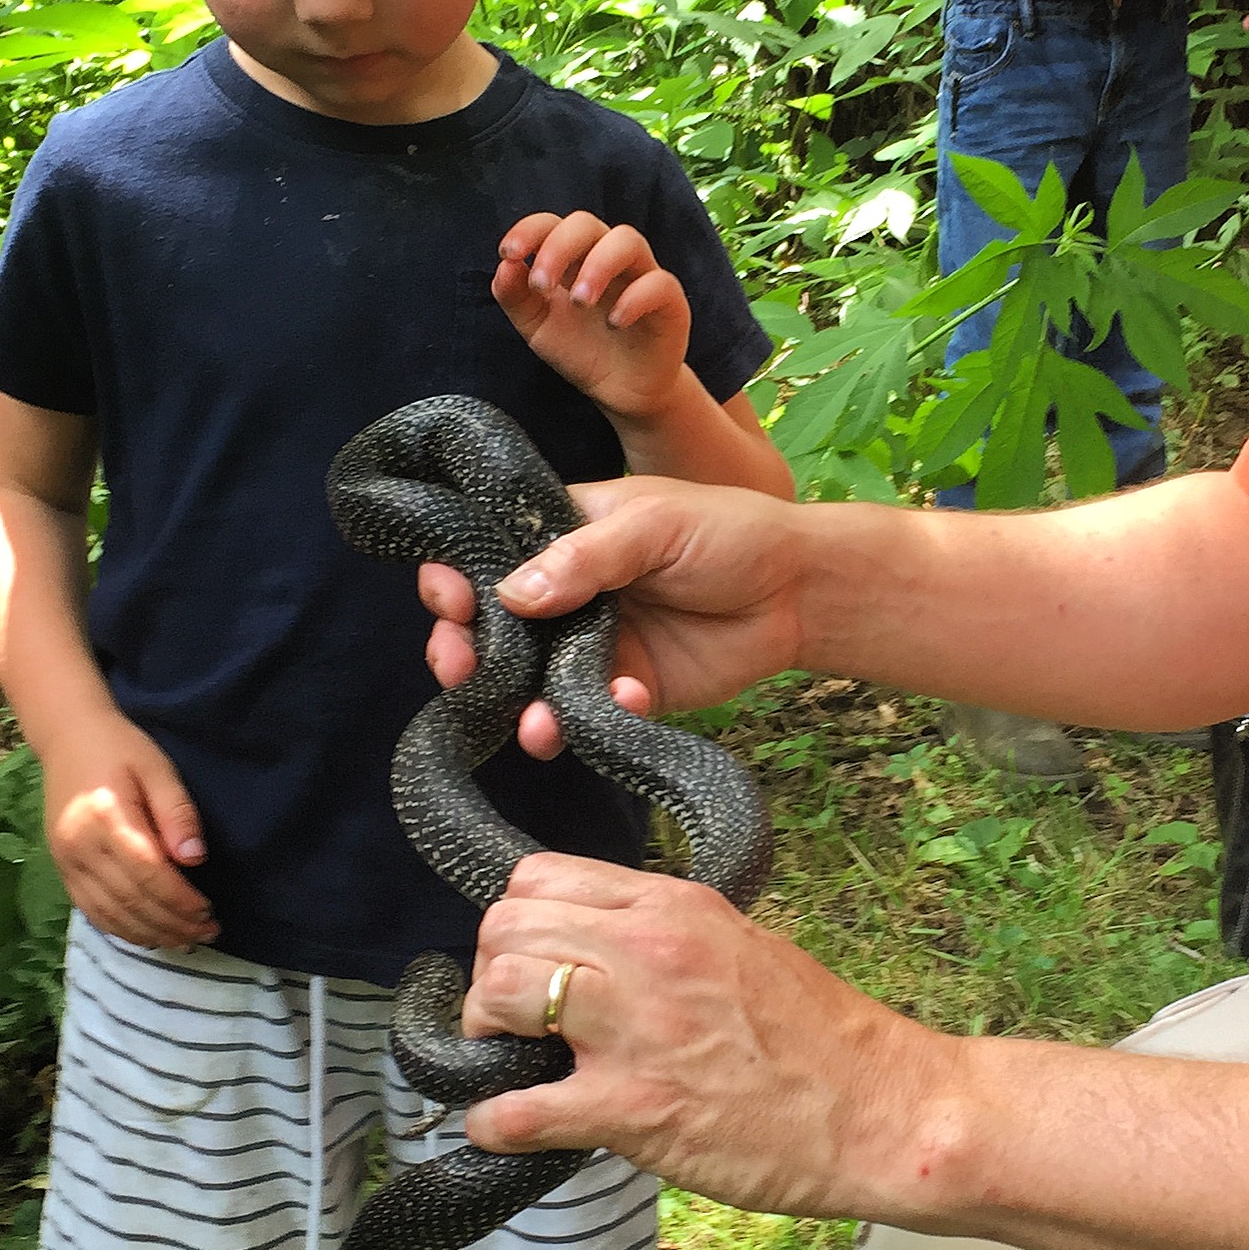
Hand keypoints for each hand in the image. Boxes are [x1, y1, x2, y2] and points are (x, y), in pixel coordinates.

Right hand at [40, 713, 216, 950]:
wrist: (68, 738)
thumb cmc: (120, 749)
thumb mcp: (158, 769)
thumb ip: (177, 813)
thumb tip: (195, 859)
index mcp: (106, 818)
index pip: (148, 874)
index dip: (181, 900)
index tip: (209, 911)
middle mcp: (79, 846)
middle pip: (130, 900)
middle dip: (172, 923)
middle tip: (207, 932)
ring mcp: (65, 861)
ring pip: (109, 913)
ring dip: (150, 933)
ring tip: (185, 940)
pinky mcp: (61, 869)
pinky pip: (91, 911)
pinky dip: (121, 929)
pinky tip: (149, 934)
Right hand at [419, 475, 807, 757]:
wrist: (798, 592)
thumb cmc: (728, 533)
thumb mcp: (655, 525)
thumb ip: (584, 558)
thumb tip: (509, 595)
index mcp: (563, 534)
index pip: (486, 554)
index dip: (456, 578)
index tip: (450, 599)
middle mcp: (565, 593)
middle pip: (489, 627)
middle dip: (464, 652)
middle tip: (461, 669)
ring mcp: (590, 645)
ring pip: (529, 682)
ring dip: (520, 705)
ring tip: (535, 724)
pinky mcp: (624, 690)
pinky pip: (587, 715)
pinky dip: (592, 721)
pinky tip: (625, 705)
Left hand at [456, 854, 956, 1216]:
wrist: (886, 1113)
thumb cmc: (825, 1040)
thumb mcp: (742, 946)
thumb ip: (666, 937)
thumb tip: (598, 950)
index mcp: (674, 907)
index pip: (539, 877)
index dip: (519, 924)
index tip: (533, 963)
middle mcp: (648, 952)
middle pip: (505, 928)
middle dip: (491, 975)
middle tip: (515, 1021)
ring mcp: (638, 1029)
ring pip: (499, 994)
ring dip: (485, 1034)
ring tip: (512, 1063)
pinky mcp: (634, 1108)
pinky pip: (517, 1109)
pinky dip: (493, 1124)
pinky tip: (506, 1130)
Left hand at [495, 212, 689, 419]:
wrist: (622, 393)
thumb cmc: (581, 351)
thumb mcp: (537, 329)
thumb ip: (516, 297)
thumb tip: (505, 265)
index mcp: (573, 259)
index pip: (553, 224)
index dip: (530, 230)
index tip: (509, 253)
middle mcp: (607, 259)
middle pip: (587, 224)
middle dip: (559, 247)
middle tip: (542, 286)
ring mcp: (641, 276)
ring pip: (627, 240)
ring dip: (597, 265)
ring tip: (579, 300)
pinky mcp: (669, 302)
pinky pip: (658, 283)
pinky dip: (634, 298)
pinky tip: (614, 322)